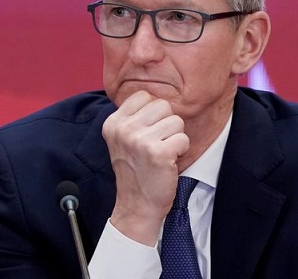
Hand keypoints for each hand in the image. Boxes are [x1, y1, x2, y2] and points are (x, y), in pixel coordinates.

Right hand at [102, 90, 189, 244]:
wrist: (137, 206)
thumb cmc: (136, 170)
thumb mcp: (123, 139)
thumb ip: (134, 115)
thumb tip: (154, 91)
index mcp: (113, 123)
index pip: (144, 96)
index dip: (154, 113)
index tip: (148, 132)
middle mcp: (123, 129)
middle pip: (163, 105)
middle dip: (167, 124)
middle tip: (156, 145)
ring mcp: (140, 141)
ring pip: (177, 121)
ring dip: (175, 138)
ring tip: (162, 153)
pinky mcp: (158, 153)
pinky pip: (184, 138)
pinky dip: (182, 151)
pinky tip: (169, 162)